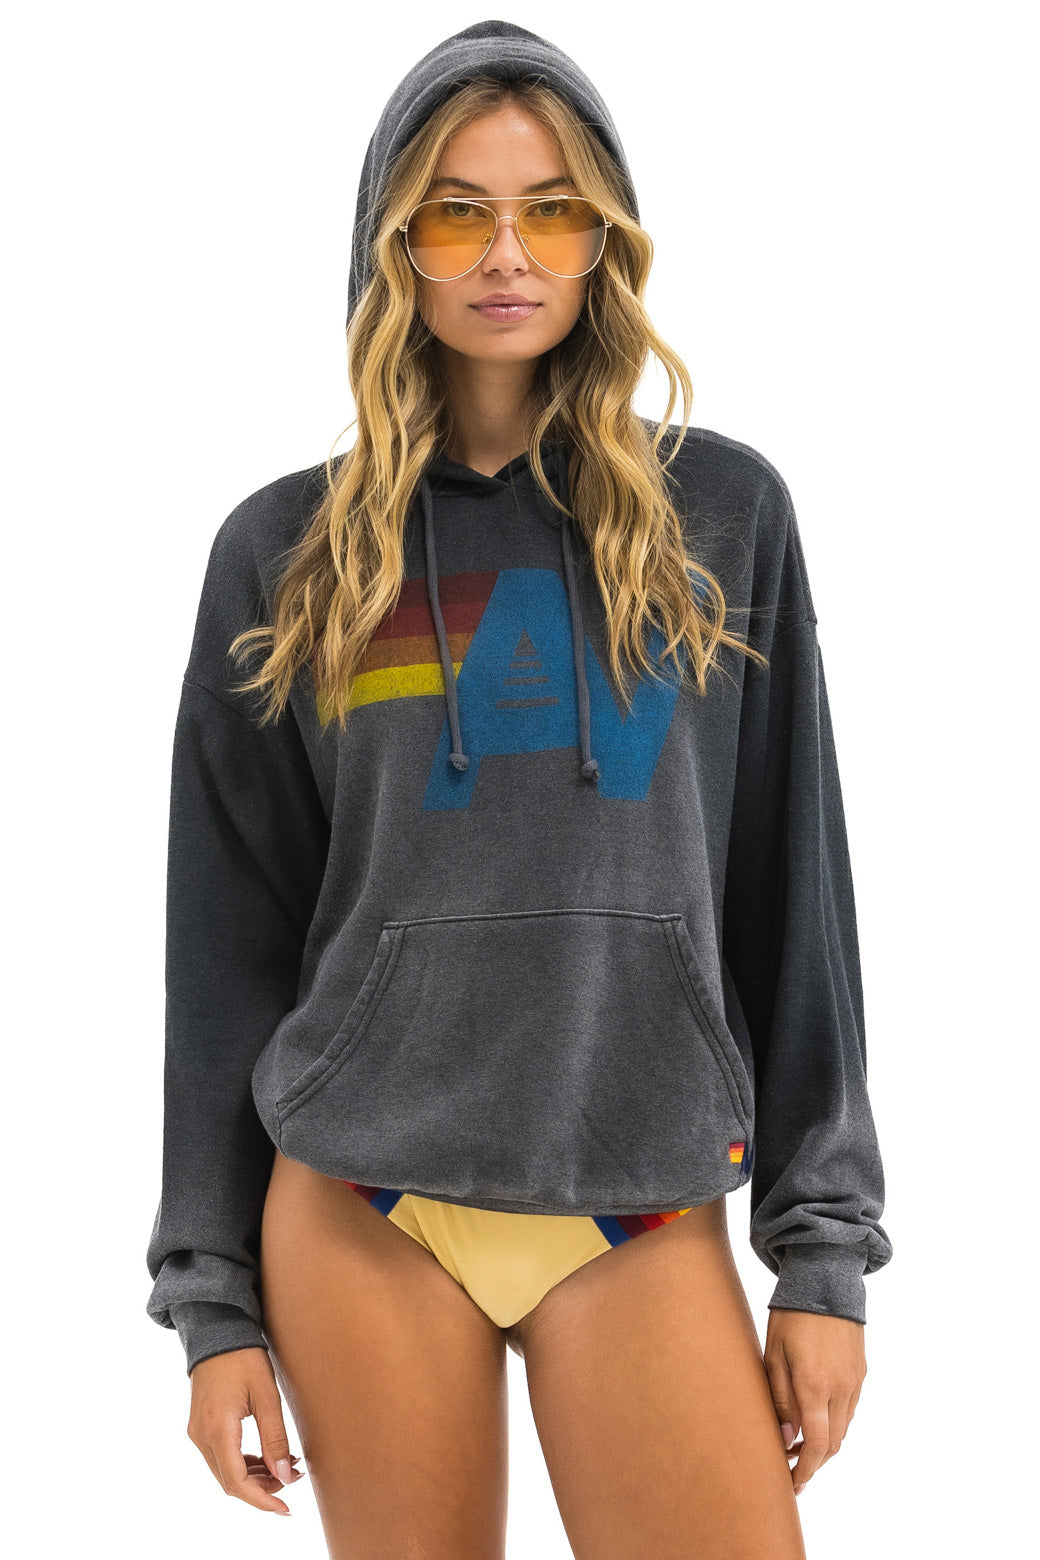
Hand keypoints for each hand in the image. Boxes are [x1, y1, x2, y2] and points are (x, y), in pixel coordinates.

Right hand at [186, 1346, 305, 1514]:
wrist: (217, 1332)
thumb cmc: (244, 1358)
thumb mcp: (267, 1396)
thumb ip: (276, 1438)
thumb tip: (286, 1476)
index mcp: (218, 1429)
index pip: (237, 1482)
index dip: (262, 1500)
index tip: (286, 1508)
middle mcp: (201, 1436)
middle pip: (230, 1482)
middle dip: (263, 1488)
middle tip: (294, 1477)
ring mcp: (197, 1433)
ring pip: (225, 1473)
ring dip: (254, 1477)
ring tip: (286, 1466)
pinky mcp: (200, 1428)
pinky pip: (221, 1458)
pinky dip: (244, 1464)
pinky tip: (267, 1457)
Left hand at [763, 1309, 865, 1496]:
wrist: (825, 1279)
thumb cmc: (790, 1315)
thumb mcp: (773, 1355)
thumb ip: (780, 1400)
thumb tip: (787, 1438)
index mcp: (815, 1385)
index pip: (815, 1445)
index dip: (805, 1470)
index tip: (793, 1484)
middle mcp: (840, 1389)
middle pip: (833, 1444)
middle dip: (814, 1464)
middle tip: (793, 1471)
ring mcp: (855, 1381)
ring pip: (844, 1430)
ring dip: (825, 1445)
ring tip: (801, 1447)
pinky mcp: (861, 1372)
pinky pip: (851, 1410)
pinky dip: (836, 1424)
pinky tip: (818, 1420)